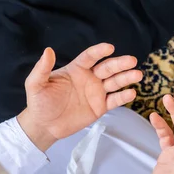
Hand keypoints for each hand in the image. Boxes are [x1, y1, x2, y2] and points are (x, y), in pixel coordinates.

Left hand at [17, 44, 141, 150]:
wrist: (44, 126)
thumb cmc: (39, 103)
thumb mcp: (35, 84)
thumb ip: (42, 68)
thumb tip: (48, 50)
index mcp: (76, 70)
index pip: (90, 57)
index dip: (99, 51)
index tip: (110, 47)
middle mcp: (90, 78)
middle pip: (108, 68)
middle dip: (120, 64)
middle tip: (132, 60)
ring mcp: (97, 92)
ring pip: (115, 82)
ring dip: (127, 77)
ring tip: (138, 74)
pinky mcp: (101, 107)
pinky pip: (115, 100)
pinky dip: (123, 96)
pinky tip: (131, 92)